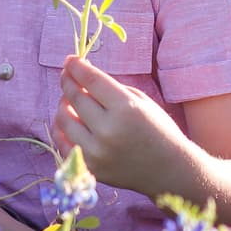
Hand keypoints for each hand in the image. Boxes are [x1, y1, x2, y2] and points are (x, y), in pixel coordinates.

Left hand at [52, 55, 196, 196]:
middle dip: (68, 81)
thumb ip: (109, 88)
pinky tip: (67, 120)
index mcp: (126, 108)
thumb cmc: (158, 130)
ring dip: (63, 104)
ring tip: (69, 99)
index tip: (70, 60)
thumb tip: (80, 75)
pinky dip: (60, 129)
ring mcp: (97, 152)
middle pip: (75, 97)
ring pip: (63, 119)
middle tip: (66, 74)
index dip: (76, 67)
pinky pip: (62, 144)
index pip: (91, 80)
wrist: (170, 170)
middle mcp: (108, 130)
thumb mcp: (140, 101)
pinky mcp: (91, 168)